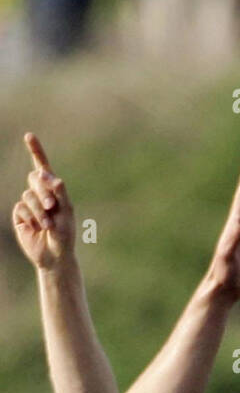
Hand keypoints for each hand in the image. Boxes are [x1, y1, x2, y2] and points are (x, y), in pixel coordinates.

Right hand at [11, 133, 75, 270]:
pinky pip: (21, 208)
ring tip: (48, 225)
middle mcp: (40, 194)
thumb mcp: (66, 214)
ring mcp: (29, 204)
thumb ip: (60, 196)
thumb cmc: (65, 236)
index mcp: (54, 191)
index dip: (36, 151)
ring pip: (28, 195)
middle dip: (43, 190)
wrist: (55, 257)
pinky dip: (31, 218)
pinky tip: (38, 228)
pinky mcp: (20, 215)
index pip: (43, 168)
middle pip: (34, 179)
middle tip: (51, 206)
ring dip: (39, 211)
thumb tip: (55, 178)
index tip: (29, 136)